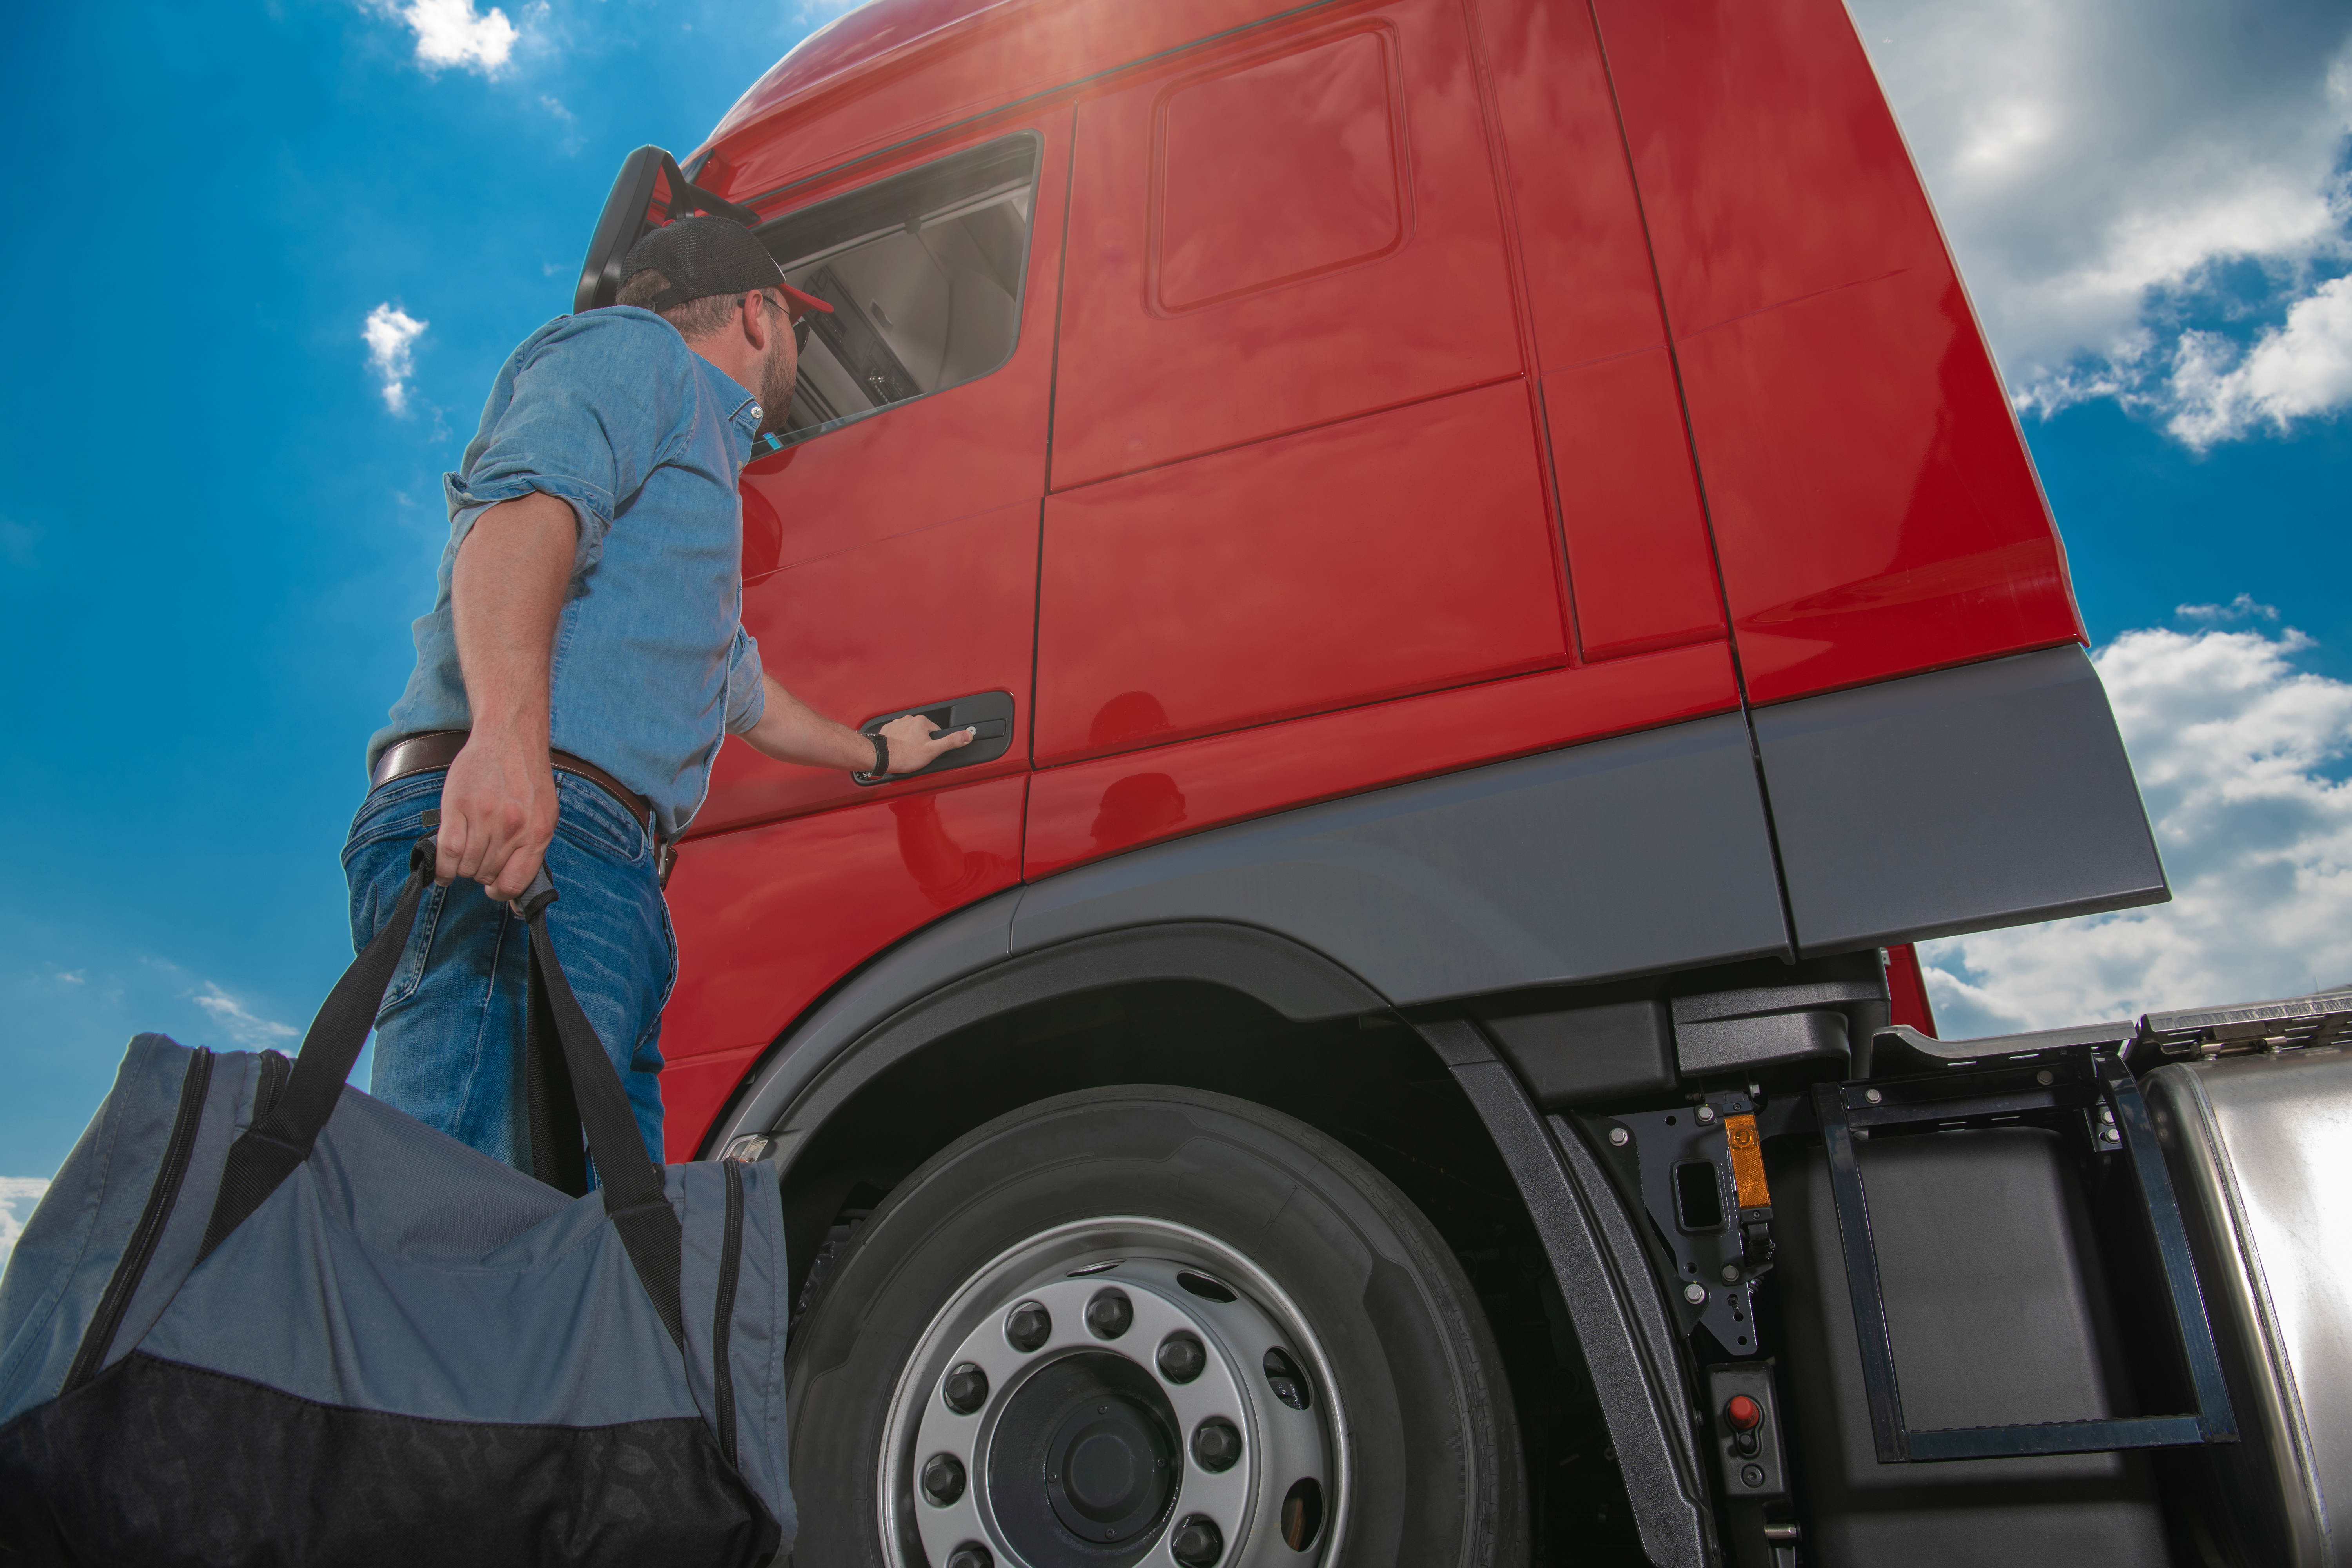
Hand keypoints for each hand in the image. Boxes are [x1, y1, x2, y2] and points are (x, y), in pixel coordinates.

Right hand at [434, 735, 557, 900]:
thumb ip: (531, 853)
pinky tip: (442, 871)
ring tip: (462, 858)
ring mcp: (485, 817)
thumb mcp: (544, 816)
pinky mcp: (459, 806)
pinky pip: (447, 850)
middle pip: (486, 873)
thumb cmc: (526, 780)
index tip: (493, 889)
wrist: (511, 738)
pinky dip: (442, 868)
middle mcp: (513, 827)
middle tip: (477, 860)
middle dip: (480, 873)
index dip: (501, 892)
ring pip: (466, 865)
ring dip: (461, 869)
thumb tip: (514, 899)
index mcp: (537, 833)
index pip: (515, 882)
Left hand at [878, 711, 975, 774]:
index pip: (935, 731)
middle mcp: (908, 719)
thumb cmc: (904, 755)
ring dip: (909, 742)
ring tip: (907, 753)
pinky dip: (899, 742)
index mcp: (921, 721)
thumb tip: (966, 735)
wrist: (881, 758)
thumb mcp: (933, 750)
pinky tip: (898, 750)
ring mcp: (897, 724)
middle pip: (922, 732)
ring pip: (909, 733)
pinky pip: (898, 735)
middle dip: (921, 742)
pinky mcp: (888, 730)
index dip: (934, 743)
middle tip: (917, 754)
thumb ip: (951, 742)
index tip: (928, 751)